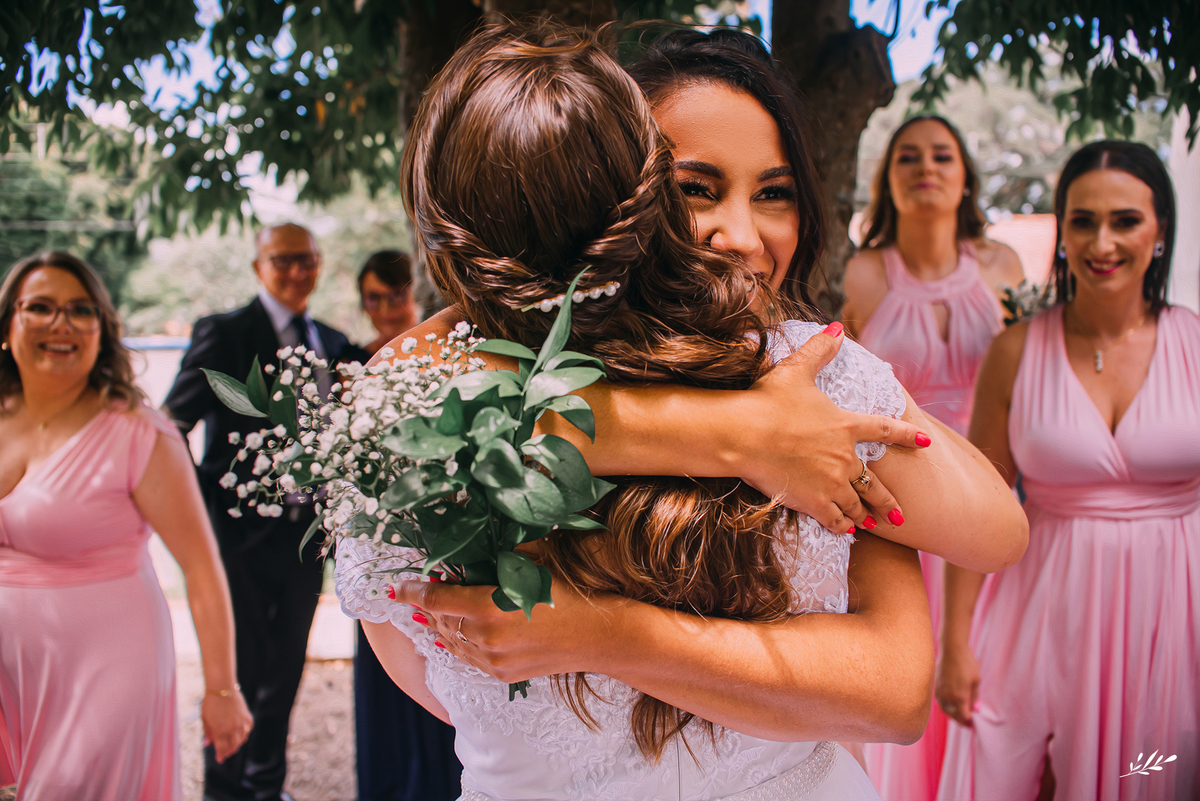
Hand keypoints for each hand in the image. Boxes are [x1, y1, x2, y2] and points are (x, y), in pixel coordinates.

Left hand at [202, 687, 253, 762]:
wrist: (222, 688)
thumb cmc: (210, 703)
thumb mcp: (205, 719)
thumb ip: (207, 733)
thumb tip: (207, 744)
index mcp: (220, 731)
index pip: (222, 748)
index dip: (221, 755)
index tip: (220, 759)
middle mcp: (232, 729)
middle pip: (233, 746)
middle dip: (229, 751)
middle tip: (226, 753)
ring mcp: (241, 722)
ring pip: (242, 739)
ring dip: (238, 744)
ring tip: (234, 744)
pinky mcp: (247, 716)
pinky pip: (248, 729)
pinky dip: (245, 733)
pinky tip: (242, 733)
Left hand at [390, 576, 621, 683]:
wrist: (598, 635)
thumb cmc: (568, 592)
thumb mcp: (530, 566)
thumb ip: (495, 559)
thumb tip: (468, 547)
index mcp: (487, 608)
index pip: (435, 599)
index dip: (412, 591)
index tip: (396, 587)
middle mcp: (484, 638)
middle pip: (439, 620)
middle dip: (428, 606)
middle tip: (421, 592)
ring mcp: (492, 661)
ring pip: (451, 641)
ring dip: (441, 624)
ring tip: (435, 611)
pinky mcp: (501, 675)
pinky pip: (468, 657)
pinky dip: (459, 642)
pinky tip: (458, 631)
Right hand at [738, 322, 930, 532]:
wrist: (742, 434)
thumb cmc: (766, 401)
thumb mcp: (796, 370)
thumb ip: (820, 350)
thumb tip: (837, 326)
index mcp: (845, 425)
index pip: (885, 430)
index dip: (906, 434)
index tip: (925, 441)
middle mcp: (844, 457)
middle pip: (875, 483)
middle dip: (889, 500)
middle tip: (901, 513)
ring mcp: (830, 482)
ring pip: (857, 504)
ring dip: (866, 515)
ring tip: (874, 524)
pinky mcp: (812, 501)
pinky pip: (835, 519)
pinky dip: (843, 526)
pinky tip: (848, 532)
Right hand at [934, 640, 979, 726]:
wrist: (952, 650)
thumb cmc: (967, 663)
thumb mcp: (976, 680)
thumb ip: (974, 696)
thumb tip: (975, 708)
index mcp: (960, 697)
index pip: (964, 717)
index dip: (969, 722)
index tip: (974, 724)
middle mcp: (948, 697)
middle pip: (954, 716)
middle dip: (961, 721)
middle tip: (968, 723)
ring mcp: (940, 692)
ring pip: (945, 710)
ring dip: (953, 715)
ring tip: (960, 714)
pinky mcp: (935, 687)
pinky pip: (940, 702)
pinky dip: (947, 706)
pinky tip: (952, 704)